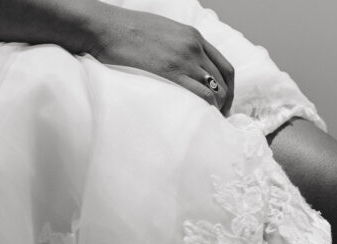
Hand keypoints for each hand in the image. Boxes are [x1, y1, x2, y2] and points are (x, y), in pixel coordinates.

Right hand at [88, 6, 233, 112]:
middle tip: (220, 119)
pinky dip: (208, 109)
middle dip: (226, 103)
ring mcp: (184, 60)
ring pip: (215, 91)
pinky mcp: (172, 74)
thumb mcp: (164, 31)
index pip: (225, 66)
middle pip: (223, 81)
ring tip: (211, 122)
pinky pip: (202, 95)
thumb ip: (180, 47)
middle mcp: (194, 48)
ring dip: (217, 109)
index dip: (229, 88)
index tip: (225, 102)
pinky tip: (204, 118)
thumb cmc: (128, 30)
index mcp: (194, 36)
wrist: (106, 28)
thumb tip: (187, 68)